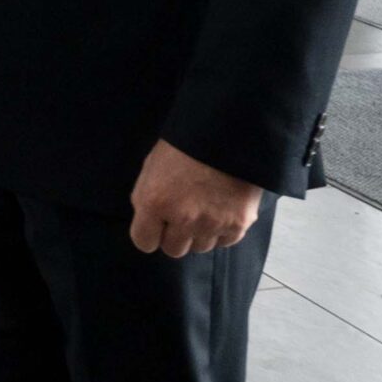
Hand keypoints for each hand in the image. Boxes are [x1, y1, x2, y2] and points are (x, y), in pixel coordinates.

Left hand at [128, 139, 263, 256]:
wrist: (227, 132)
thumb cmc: (184, 145)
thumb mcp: (152, 167)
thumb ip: (147, 199)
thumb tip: (150, 222)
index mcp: (154, 201)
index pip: (143, 241)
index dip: (148, 233)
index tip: (155, 226)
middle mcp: (182, 218)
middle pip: (173, 249)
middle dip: (174, 235)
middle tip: (181, 216)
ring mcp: (211, 224)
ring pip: (199, 247)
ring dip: (198, 234)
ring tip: (203, 209)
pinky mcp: (238, 225)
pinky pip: (224, 242)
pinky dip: (222, 231)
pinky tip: (221, 210)